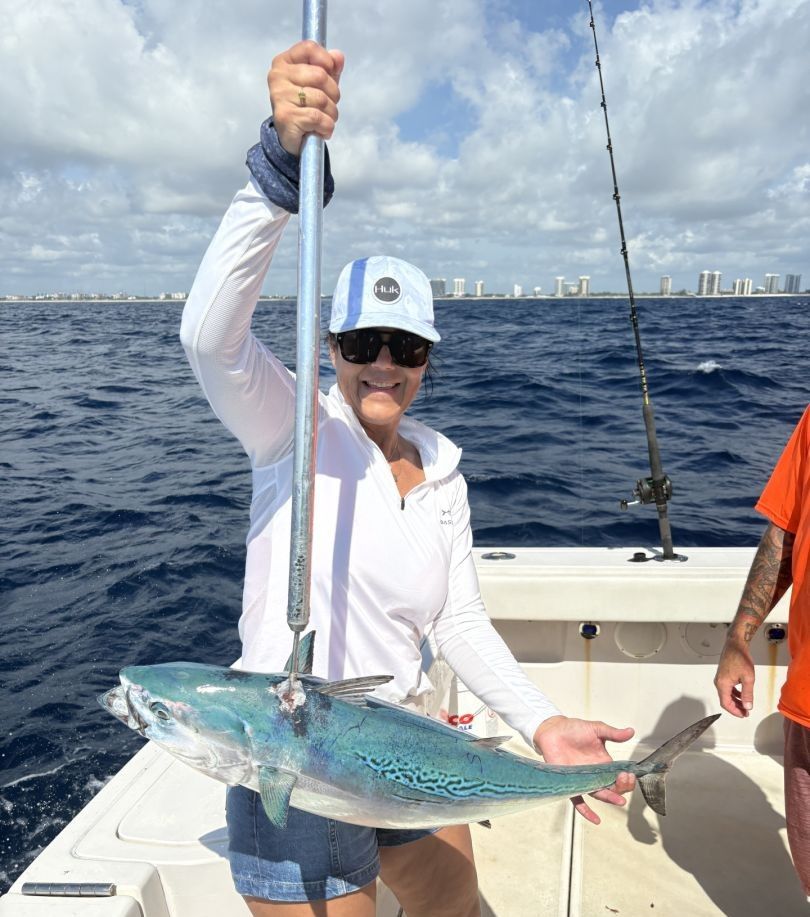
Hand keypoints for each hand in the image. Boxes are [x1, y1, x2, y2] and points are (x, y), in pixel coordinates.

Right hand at [268, 40, 344, 155]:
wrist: (291, 137)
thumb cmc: (304, 107)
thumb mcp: (319, 85)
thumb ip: (329, 69)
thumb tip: (338, 56)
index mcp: (284, 62)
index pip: (309, 48)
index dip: (327, 60)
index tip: (331, 73)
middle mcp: (278, 76)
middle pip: (320, 75)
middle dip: (333, 94)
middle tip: (329, 106)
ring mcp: (280, 96)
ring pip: (321, 99)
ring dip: (331, 114)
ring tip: (325, 120)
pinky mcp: (285, 116)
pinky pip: (317, 117)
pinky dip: (326, 126)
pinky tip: (321, 130)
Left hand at [533, 715, 634, 824]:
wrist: (553, 729)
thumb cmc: (573, 729)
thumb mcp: (596, 728)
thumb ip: (613, 733)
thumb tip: (630, 731)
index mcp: (604, 764)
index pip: (620, 777)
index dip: (627, 778)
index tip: (629, 773)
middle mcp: (596, 775)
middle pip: (613, 788)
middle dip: (622, 787)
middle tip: (624, 780)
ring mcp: (584, 781)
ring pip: (599, 794)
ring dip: (610, 798)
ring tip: (619, 800)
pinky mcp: (570, 784)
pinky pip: (579, 801)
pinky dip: (586, 811)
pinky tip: (595, 819)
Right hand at [714, 634, 754, 716]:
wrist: (736, 644)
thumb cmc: (741, 658)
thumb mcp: (748, 678)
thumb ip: (748, 694)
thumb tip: (747, 707)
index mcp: (722, 684)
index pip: (726, 703)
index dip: (735, 711)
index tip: (744, 715)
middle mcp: (718, 682)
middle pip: (725, 700)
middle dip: (736, 707)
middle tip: (746, 712)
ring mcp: (720, 678)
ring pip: (726, 695)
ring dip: (735, 701)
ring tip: (745, 706)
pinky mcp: (723, 675)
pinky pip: (727, 688)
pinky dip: (734, 694)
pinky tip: (742, 695)